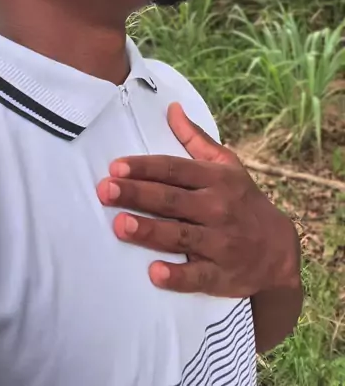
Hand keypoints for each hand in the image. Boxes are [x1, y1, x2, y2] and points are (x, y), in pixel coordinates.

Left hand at [96, 103, 300, 297]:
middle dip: (138, 194)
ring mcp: (220, 243)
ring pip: (180, 236)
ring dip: (150, 231)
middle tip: (106, 190)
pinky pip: (199, 277)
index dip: (145, 167)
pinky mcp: (222, 275)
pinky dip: (178, 276)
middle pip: (171, 200)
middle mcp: (217, 208)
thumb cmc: (243, 201)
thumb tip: (171, 108)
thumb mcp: (227, 165)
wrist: (280, 251)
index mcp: (216, 179)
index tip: (116, 166)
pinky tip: (155, 273)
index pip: (175, 169)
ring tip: (120, 225)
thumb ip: (195, 138)